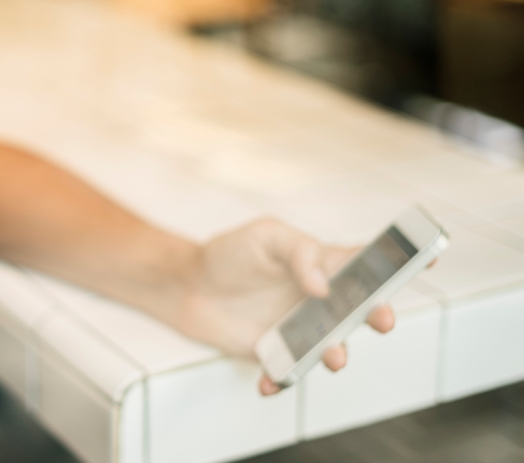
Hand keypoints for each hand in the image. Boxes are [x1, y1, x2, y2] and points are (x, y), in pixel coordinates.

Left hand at [170, 217, 394, 395]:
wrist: (189, 285)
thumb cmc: (230, 254)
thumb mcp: (265, 237)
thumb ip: (298, 252)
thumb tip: (321, 285)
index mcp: (323, 265)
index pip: (367, 262)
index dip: (399, 261)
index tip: (426, 258)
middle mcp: (321, 300)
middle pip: (361, 311)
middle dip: (378, 316)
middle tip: (381, 318)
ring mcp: (302, 328)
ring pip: (332, 347)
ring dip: (336, 355)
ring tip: (332, 357)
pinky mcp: (277, 352)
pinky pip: (289, 372)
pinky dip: (283, 380)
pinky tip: (271, 380)